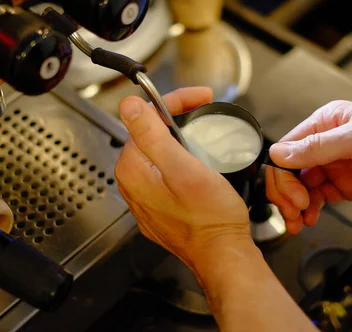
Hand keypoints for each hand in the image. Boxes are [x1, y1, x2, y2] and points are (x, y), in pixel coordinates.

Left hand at [114, 87, 251, 269]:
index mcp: (132, 170)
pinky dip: (179, 159)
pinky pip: (163, 173)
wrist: (222, 254)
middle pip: (148, 134)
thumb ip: (152, 135)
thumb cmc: (209, 218)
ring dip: (178, 137)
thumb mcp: (183, 169)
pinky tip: (196, 160)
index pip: (144, 118)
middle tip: (203, 107)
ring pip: (157, 153)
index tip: (199, 97)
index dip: (174, 102)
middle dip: (175, 116)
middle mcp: (132, 184)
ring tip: (201, 130)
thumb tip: (129, 106)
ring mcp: (144, 198)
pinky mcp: (158, 207)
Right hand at [266, 100, 351, 233]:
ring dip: (296, 204)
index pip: (288, 147)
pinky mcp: (349, 186)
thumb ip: (318, 147)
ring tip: (299, 220)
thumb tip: (280, 153)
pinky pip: (319, 198)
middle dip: (287, 191)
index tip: (291, 194)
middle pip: (291, 169)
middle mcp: (329, 143)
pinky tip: (311, 218)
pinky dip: (311, 209)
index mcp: (328, 122)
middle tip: (295, 209)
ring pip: (302, 186)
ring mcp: (338, 166)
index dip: (283, 173)